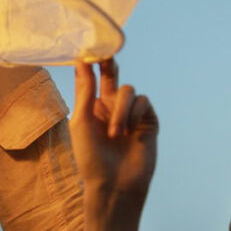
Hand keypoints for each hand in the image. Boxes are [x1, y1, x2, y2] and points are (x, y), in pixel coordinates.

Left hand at [69, 59, 157, 209]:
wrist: (114, 183)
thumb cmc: (91, 157)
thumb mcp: (82, 122)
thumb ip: (85, 92)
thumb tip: (82, 62)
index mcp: (92, 108)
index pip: (93, 79)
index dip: (92, 63)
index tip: (88, 47)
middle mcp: (111, 107)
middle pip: (113, 76)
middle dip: (109, 64)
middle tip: (106, 53)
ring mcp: (131, 113)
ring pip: (128, 90)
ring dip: (120, 111)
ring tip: (115, 134)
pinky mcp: (148, 120)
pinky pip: (142, 101)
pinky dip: (133, 114)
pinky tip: (129, 132)